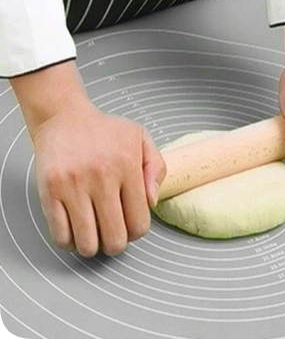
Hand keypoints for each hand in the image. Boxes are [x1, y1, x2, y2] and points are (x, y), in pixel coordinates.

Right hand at [32, 101, 165, 256]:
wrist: (63, 117)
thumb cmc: (104, 131)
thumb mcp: (141, 138)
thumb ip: (156, 169)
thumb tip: (152, 202)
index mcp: (128, 165)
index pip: (139, 222)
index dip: (137, 233)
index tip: (131, 228)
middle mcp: (102, 176)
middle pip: (114, 239)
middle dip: (116, 245)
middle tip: (113, 236)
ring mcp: (73, 185)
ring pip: (87, 243)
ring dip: (93, 246)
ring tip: (93, 234)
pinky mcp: (49, 190)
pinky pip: (60, 235)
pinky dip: (69, 242)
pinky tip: (74, 230)